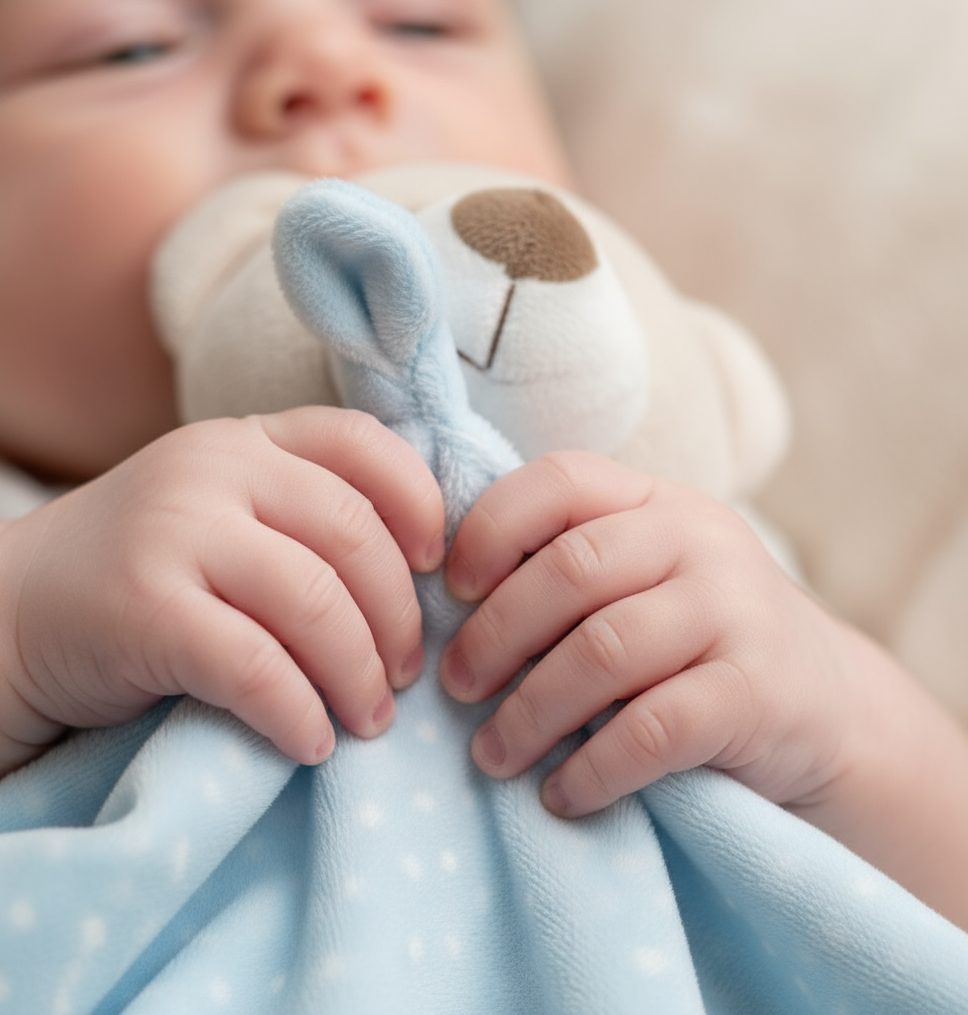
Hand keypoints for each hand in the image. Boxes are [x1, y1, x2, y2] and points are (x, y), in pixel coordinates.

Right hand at [0, 407, 444, 765]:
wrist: (14, 612)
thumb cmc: (149, 571)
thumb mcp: (223, 512)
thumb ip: (300, 514)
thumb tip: (422, 576)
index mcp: (247, 441)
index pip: (362, 442)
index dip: (419, 503)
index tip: (434, 570)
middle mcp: (215, 468)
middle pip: (353, 535)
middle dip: (399, 616)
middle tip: (406, 674)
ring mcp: (175, 531)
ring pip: (314, 603)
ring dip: (359, 675)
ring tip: (371, 720)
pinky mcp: (145, 608)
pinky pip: (255, 667)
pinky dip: (298, 713)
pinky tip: (311, 743)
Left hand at [439, 451, 855, 817]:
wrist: (826, 705)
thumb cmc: (697, 641)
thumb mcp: (645, 580)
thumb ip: (571, 572)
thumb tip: (449, 613)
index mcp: (657, 502)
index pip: (560, 481)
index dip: (491, 530)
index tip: (451, 591)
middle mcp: (700, 540)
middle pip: (571, 570)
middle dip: (495, 634)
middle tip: (456, 688)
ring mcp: (737, 611)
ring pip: (604, 651)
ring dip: (530, 712)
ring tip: (493, 754)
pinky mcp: (759, 693)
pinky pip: (652, 729)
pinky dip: (592, 768)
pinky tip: (562, 793)